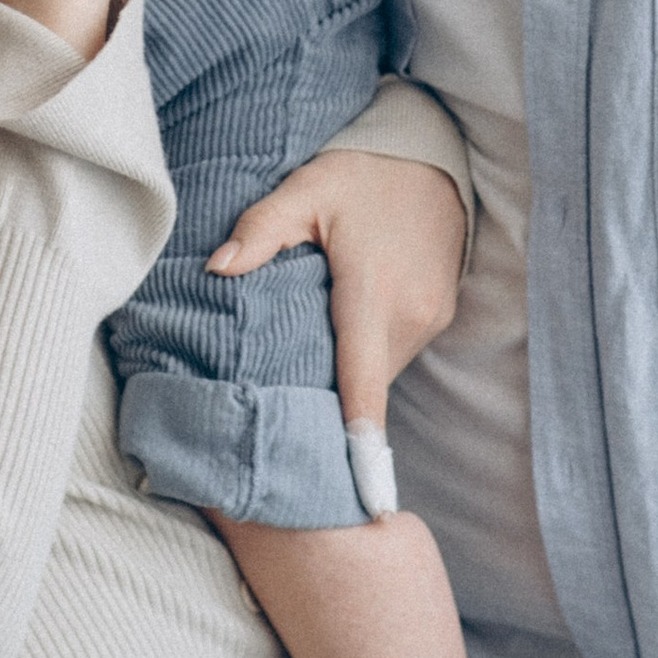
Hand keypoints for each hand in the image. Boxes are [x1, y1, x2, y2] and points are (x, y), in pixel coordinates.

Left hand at [208, 148, 466, 422]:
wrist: (431, 155)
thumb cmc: (362, 174)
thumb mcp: (306, 189)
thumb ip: (261, 230)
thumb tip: (217, 269)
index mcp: (373, 295)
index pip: (364, 388)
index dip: (362, 448)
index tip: (368, 501)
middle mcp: (410, 317)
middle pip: (362, 386)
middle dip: (326, 397)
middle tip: (280, 391)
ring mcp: (431, 318)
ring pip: (378, 371)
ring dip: (347, 372)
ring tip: (308, 351)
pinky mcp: (440, 314)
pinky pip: (393, 352)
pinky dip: (366, 353)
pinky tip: (341, 331)